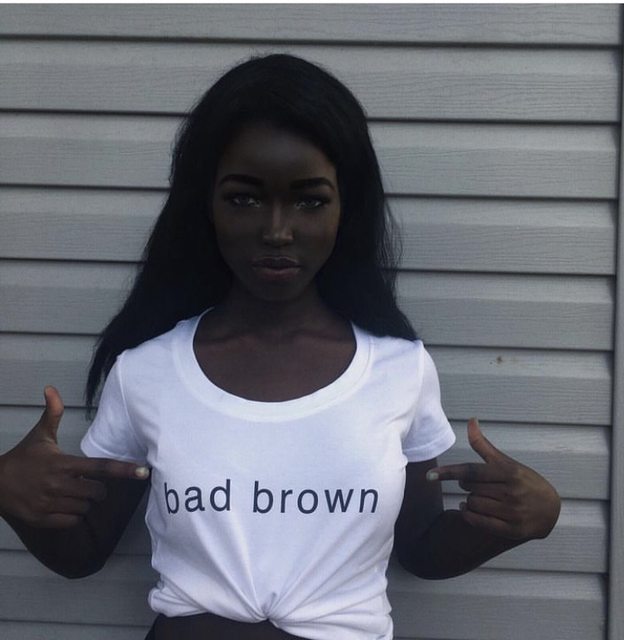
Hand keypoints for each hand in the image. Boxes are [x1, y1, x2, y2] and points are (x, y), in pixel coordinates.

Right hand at [0, 386, 148, 527]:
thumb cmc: (23, 458)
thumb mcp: (40, 435)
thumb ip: (52, 413)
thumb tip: (51, 388)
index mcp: (63, 463)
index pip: (101, 467)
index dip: (125, 470)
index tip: (144, 472)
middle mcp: (59, 484)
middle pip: (98, 492)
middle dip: (98, 489)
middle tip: (86, 482)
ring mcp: (50, 503)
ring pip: (86, 508)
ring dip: (85, 502)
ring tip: (71, 492)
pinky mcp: (43, 519)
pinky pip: (72, 521)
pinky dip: (73, 515)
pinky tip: (63, 505)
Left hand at [427, 418, 560, 540]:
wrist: (551, 509)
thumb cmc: (524, 481)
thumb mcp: (505, 462)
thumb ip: (483, 445)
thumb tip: (471, 420)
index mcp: (508, 472)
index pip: (471, 471)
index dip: (449, 472)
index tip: (430, 475)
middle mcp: (510, 492)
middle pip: (469, 488)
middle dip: (466, 485)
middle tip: (476, 484)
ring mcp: (512, 512)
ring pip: (473, 504)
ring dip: (469, 501)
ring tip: (480, 497)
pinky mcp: (512, 530)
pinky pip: (479, 522)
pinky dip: (469, 515)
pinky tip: (468, 509)